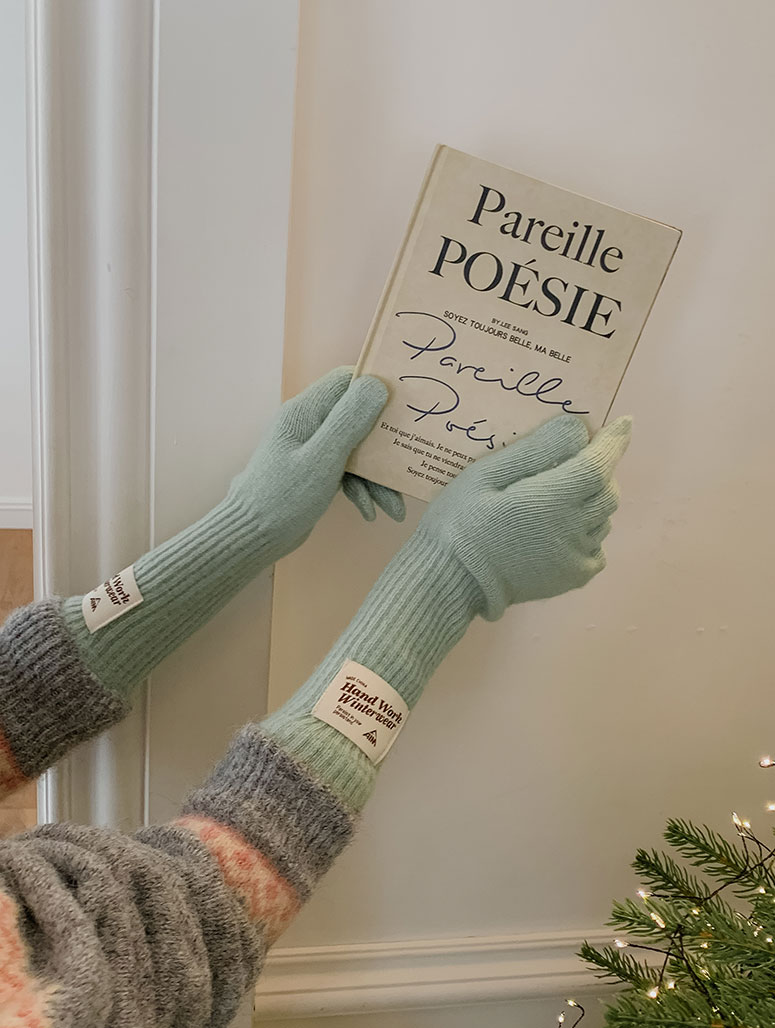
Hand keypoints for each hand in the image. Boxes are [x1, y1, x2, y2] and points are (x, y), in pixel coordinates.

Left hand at [225, 366, 403, 560]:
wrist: (253, 538)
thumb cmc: (282, 497)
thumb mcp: (322, 458)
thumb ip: (349, 420)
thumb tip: (377, 384)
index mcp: (306, 411)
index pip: (346, 381)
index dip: (377, 387)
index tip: (406, 404)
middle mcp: (310, 423)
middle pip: (359, 418)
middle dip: (385, 445)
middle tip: (409, 463)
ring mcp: (314, 448)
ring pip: (358, 449)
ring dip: (377, 477)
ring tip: (395, 508)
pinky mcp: (318, 470)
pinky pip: (349, 470)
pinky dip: (362, 489)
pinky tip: (369, 512)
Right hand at [416, 413, 631, 619]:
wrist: (448, 581)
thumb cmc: (459, 521)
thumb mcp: (484, 475)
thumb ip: (532, 451)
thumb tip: (575, 428)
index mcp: (551, 499)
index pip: (598, 464)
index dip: (614, 441)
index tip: (623, 423)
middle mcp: (572, 528)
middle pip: (607, 491)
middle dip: (601, 471)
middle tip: (577, 462)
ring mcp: (574, 557)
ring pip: (604, 520)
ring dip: (593, 502)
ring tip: (563, 498)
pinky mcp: (571, 578)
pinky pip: (596, 549)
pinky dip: (589, 533)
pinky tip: (562, 531)